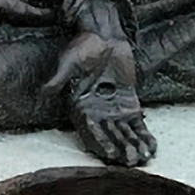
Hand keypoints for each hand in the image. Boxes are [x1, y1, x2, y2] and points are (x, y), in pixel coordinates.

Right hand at [44, 32, 156, 166]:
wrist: (102, 34)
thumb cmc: (82, 47)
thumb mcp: (68, 62)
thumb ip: (58, 78)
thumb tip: (43, 91)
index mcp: (80, 107)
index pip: (91, 131)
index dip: (101, 143)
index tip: (110, 154)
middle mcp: (96, 112)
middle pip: (109, 136)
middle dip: (119, 149)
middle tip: (130, 160)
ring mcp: (114, 109)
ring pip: (124, 134)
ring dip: (133, 146)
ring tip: (142, 157)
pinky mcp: (129, 103)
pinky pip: (137, 123)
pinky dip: (144, 135)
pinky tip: (152, 148)